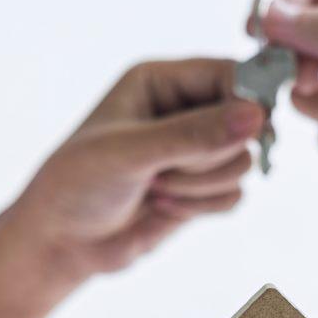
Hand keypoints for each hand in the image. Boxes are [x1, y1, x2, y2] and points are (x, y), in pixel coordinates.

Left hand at [12, 59, 264, 278]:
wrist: (60, 242)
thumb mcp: (130, 152)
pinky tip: (163, 206)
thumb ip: (193, 134)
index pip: (229, 74)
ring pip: (242, 162)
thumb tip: (256, 116)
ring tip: (156, 189)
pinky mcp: (201, 189)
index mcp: (161, 82)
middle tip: (162, 169)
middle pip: (244, 122)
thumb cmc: (78, 184)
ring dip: (202, 185)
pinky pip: (236, 193)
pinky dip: (204, 206)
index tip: (248, 130)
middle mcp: (182, 111)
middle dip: (208, 155)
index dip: (245, 101)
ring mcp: (194, 152)